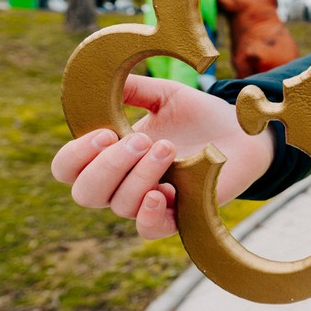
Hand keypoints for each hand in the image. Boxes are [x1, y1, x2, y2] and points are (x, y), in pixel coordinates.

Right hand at [51, 74, 274, 239]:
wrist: (242, 132)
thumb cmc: (199, 114)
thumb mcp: (164, 95)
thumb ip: (133, 89)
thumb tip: (97, 80)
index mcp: (110, 154)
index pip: (68, 168)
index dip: (76, 155)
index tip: (103, 134)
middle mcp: (123, 182)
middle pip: (85, 192)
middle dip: (108, 166)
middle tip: (140, 140)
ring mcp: (149, 200)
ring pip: (120, 205)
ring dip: (140, 176)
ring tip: (167, 147)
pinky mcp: (179, 215)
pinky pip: (149, 230)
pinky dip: (148, 215)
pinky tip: (162, 193)